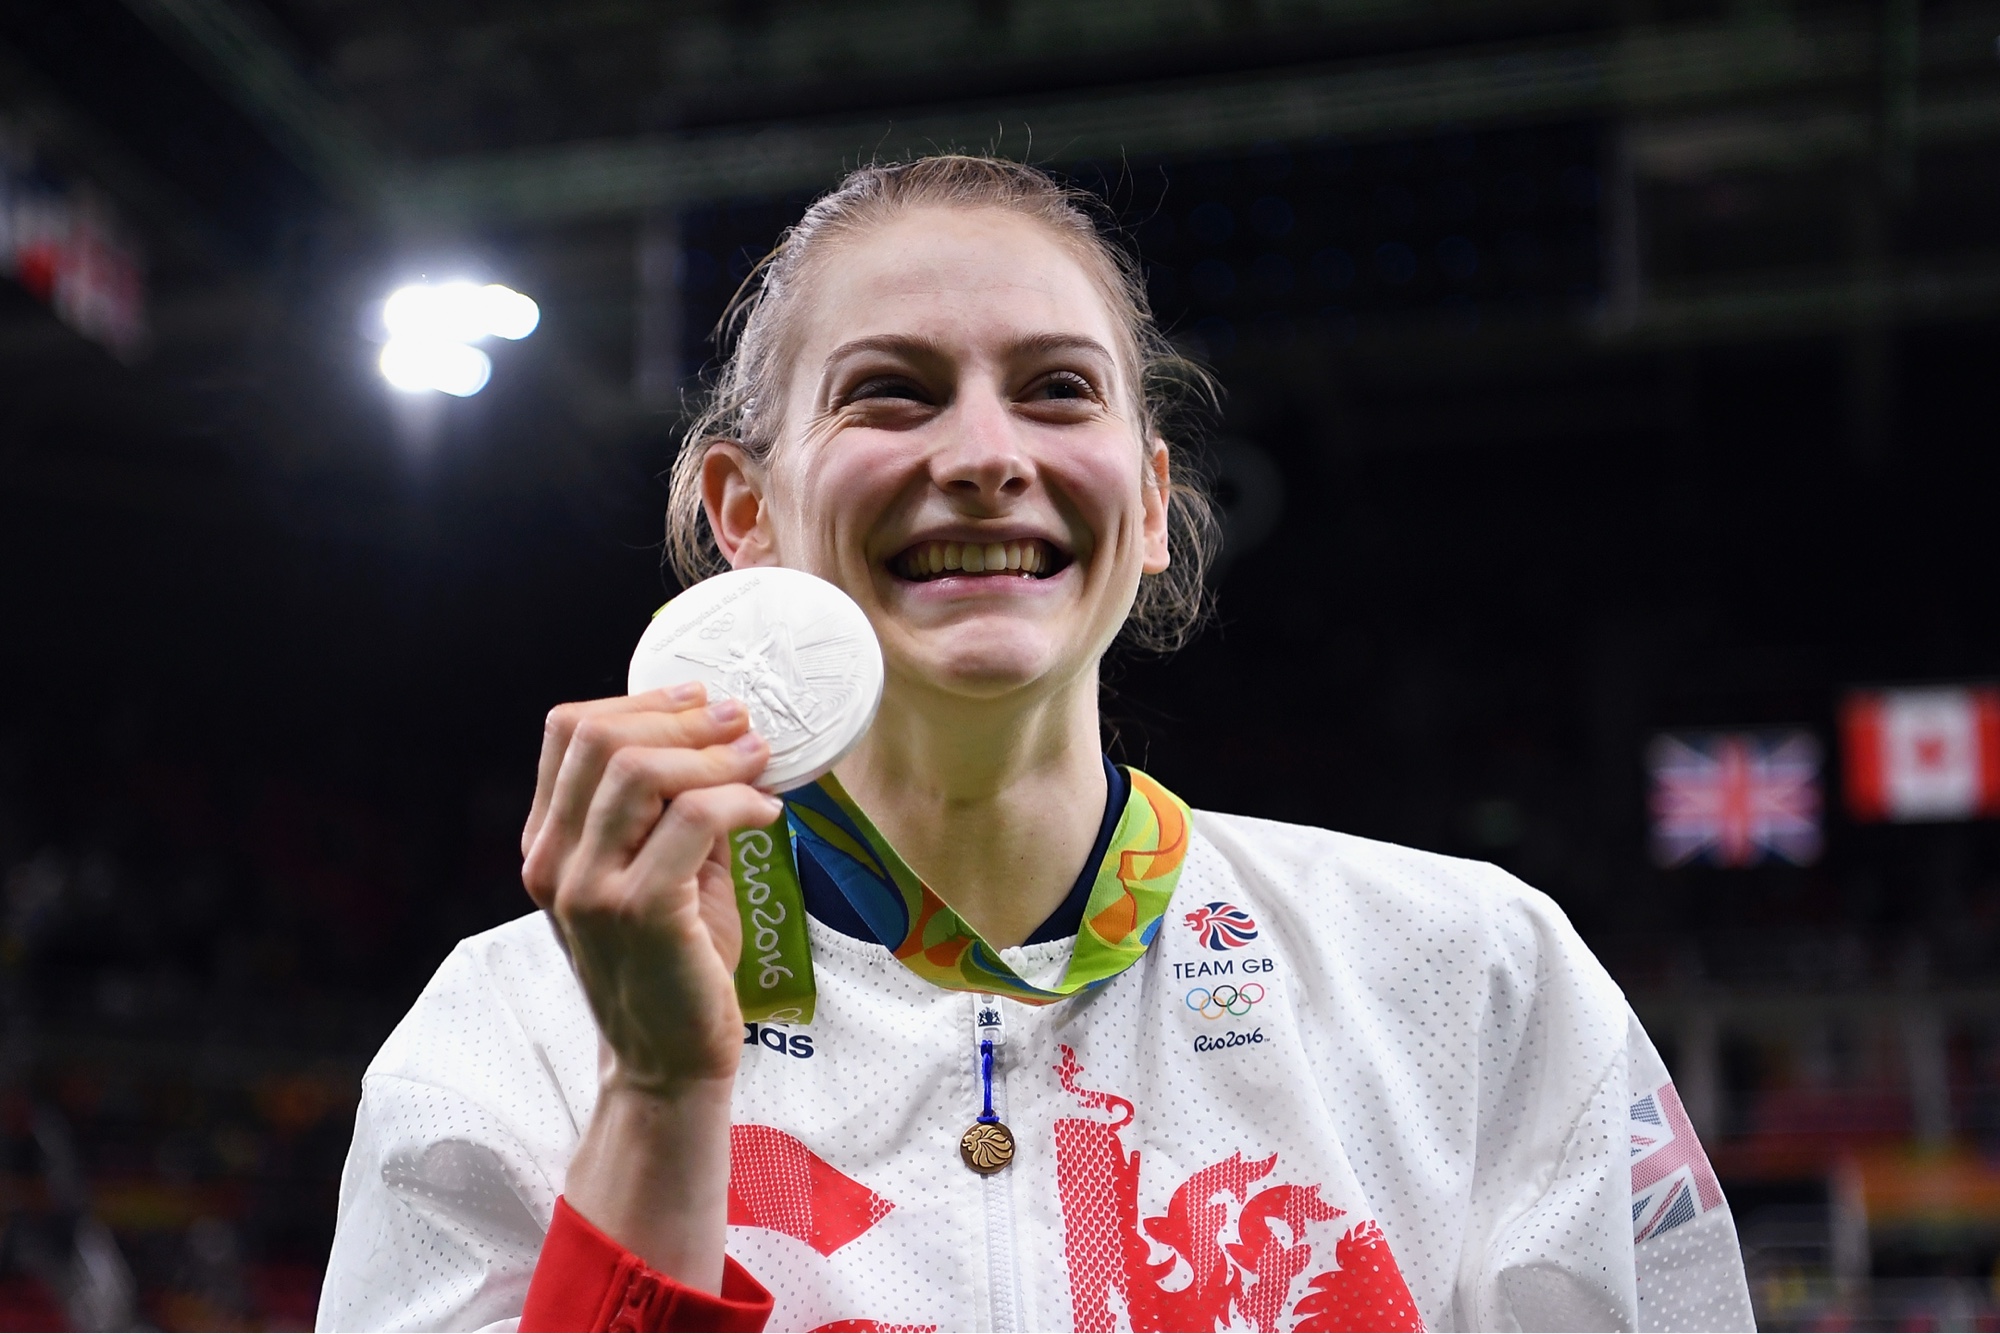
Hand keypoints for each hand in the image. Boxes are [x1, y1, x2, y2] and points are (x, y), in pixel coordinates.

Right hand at [521, 683, 781, 1096]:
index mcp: (549, 844)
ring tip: (760, 759)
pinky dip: (737, 801)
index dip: (639, 702)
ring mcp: (590, 888)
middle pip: (602, 739)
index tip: (700, 700)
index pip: (567, 732)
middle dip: (682, 718)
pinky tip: (766, 814)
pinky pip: (690, 820)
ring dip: (714, 754)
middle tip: (741, 723)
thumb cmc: (674, 964)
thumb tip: (721, 737)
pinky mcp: (640, 912)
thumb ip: (674, 808)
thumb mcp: (664, 871)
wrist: (668, 1062)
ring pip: (642, 772)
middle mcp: (555, 862)